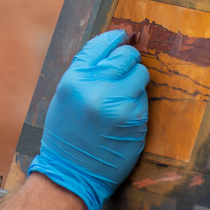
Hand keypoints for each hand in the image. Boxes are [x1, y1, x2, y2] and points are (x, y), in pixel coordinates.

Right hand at [27, 29, 148, 209]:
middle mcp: (96, 88)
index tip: (123, 36)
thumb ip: (85, 73)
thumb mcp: (65, 96)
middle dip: (129, 59)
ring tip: (123, 95)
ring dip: (136, 81)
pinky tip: (124, 115)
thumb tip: (110, 50)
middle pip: (126, 56)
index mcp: (74, 79)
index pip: (100, 45)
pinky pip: (143, 98)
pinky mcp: (134, 119)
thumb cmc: (66, 135)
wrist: (70, 173)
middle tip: (128, 65)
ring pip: (141, 74)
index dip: (114, 38)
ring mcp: (117, 103)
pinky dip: (137, 103)